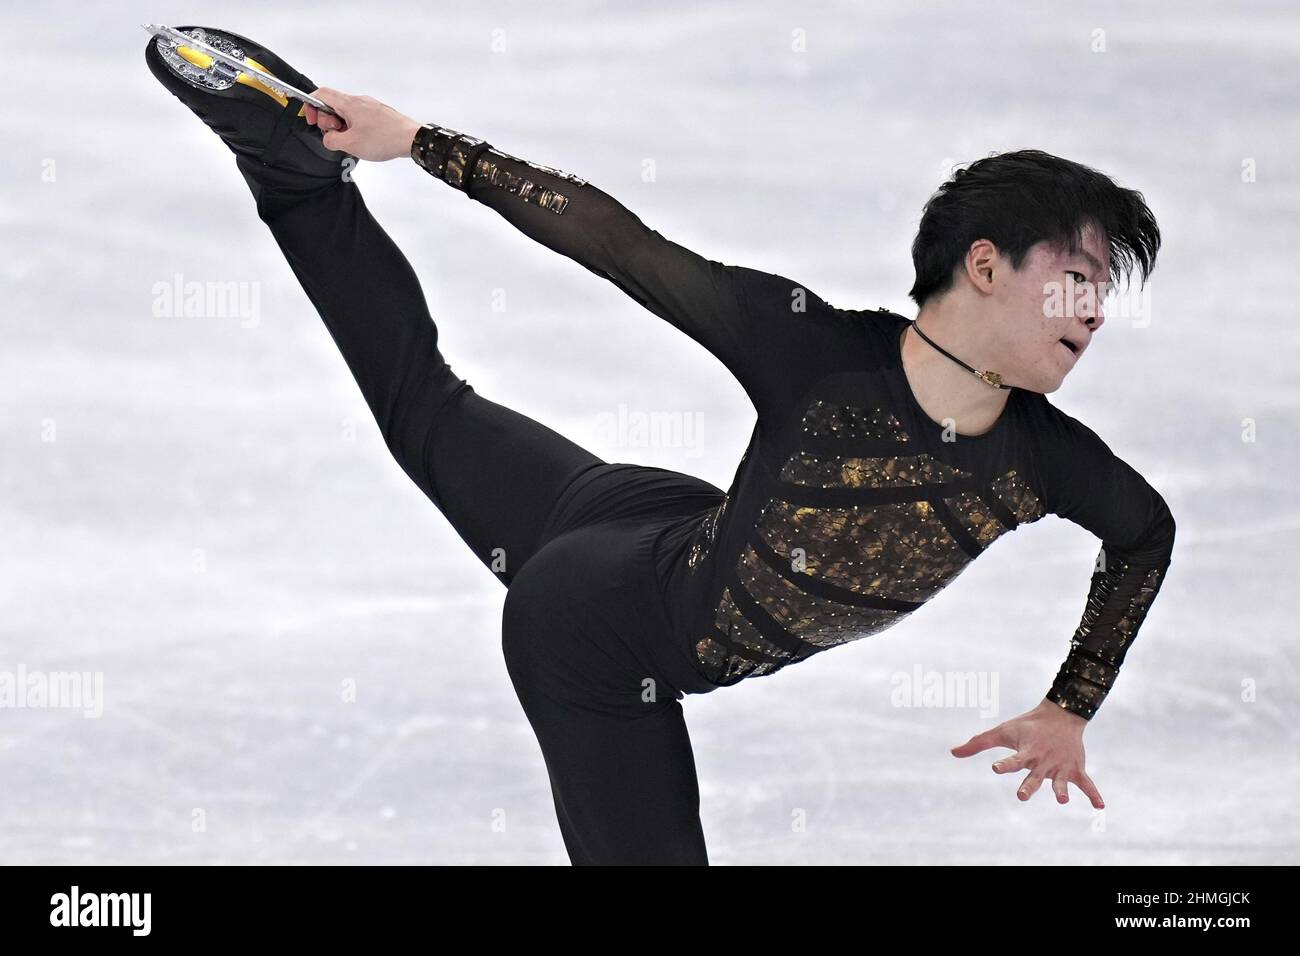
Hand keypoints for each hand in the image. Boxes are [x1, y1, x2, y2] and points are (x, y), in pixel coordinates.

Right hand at [303, 87, 421, 162]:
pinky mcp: (379, 114)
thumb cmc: (385, 139)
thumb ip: (331, 140)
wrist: (412, 139)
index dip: (311, 106)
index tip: (311, 120)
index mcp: (349, 104)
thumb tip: (328, 138)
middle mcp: (360, 101)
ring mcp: (370, 106)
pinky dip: (355, 128)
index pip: (321, 94)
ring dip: (343, 127)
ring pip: (347, 113)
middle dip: (329, 121)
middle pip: (333, 105)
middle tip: (338, 135)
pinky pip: (359, 118)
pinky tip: (364, 141)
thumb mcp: (350, 144)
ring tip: (354, 141)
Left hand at [950, 698, 1104, 807]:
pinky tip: (1100, 806)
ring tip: (1062, 800)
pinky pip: (1087, 783)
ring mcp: (1060, 766)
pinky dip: (1094, 794)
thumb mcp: (1002, 732)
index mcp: (1026, 753)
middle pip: (1034, 776)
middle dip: (1028, 785)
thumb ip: (977, 743)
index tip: (995, 768)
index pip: (1013, 760)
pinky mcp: (1075, 768)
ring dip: (1060, 789)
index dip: (1004, 765)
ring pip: (1059, 781)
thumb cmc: (1026, 726)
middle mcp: (1042, 761)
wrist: (1060, 715)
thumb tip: (952, 752)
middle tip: (1021, 795)